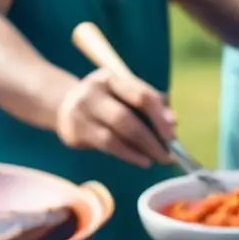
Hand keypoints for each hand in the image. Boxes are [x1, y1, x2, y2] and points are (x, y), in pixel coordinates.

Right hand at [55, 68, 174, 167]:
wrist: (64, 106)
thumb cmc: (107, 103)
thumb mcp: (126, 96)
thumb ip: (150, 105)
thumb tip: (174, 121)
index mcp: (112, 78)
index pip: (141, 95)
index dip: (160, 116)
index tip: (173, 135)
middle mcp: (94, 90)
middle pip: (128, 117)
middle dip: (153, 138)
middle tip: (169, 155)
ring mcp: (81, 109)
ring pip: (117, 132)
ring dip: (143, 148)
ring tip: (159, 159)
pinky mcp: (75, 129)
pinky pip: (108, 144)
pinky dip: (129, 154)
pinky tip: (143, 161)